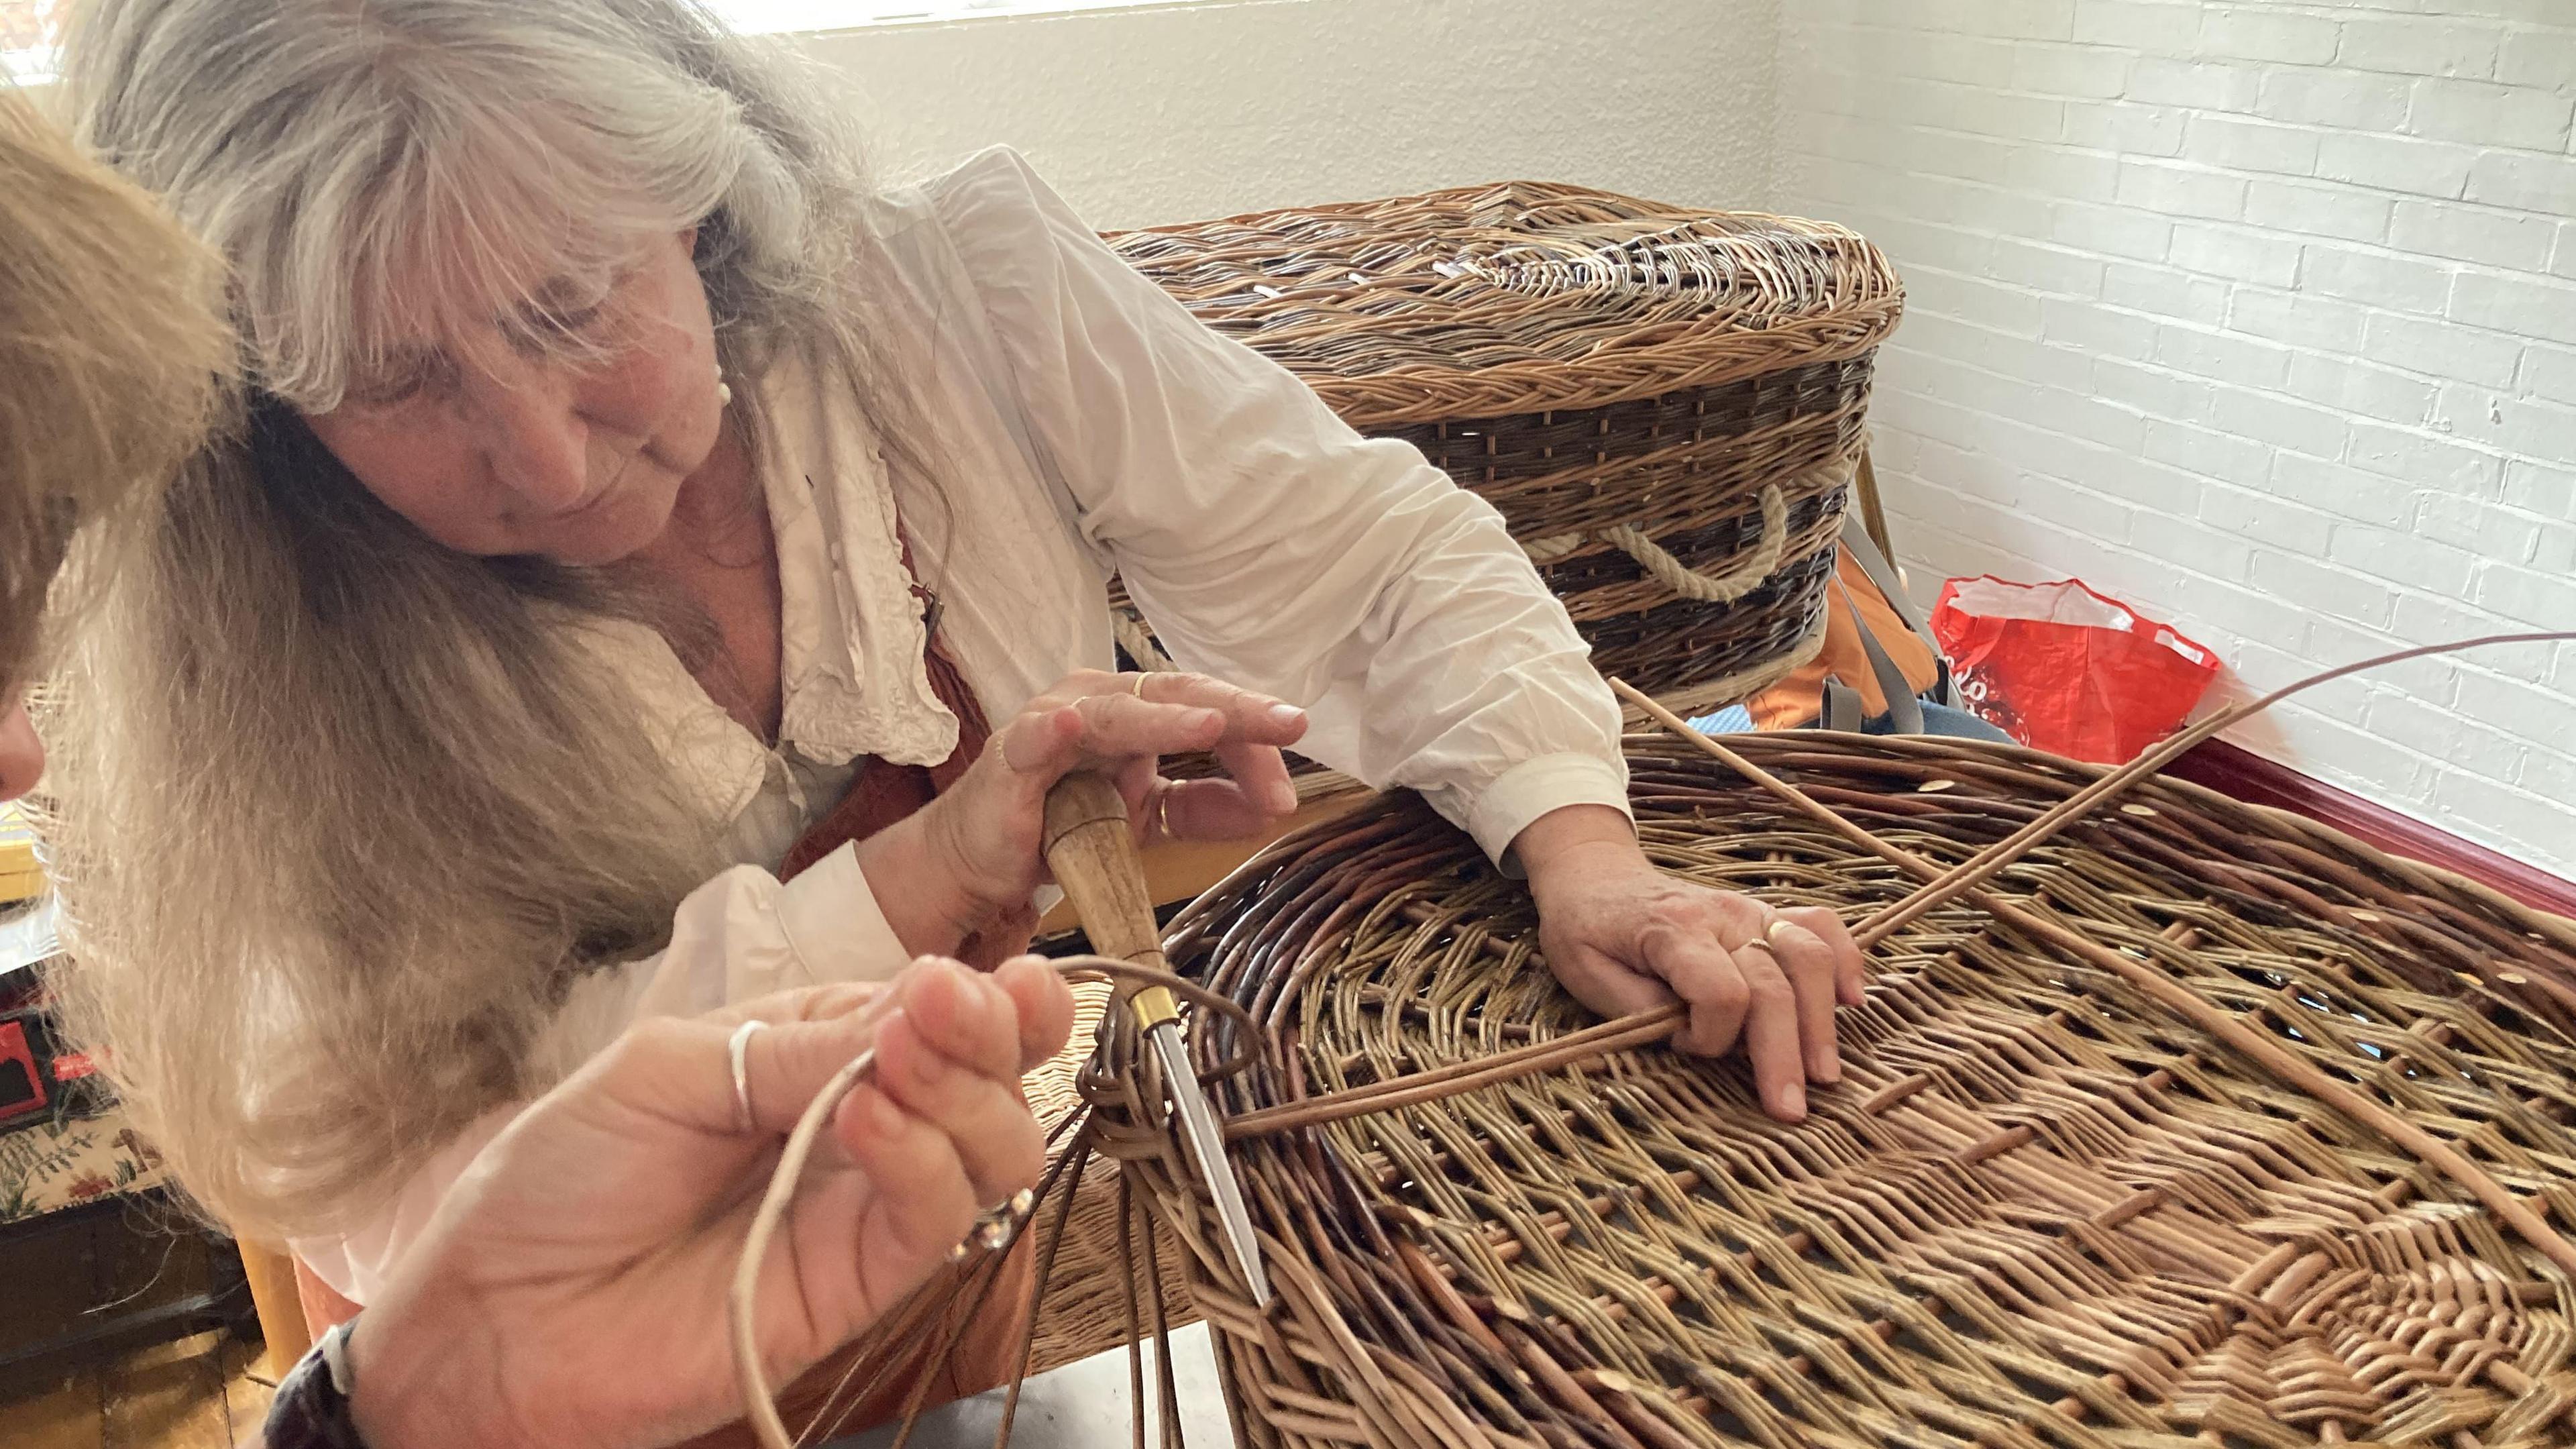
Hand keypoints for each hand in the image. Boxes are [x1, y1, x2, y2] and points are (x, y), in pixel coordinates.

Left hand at [347, 957, 1076, 1448]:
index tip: (955, 978)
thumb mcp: (666, 1069)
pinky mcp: (859, 1284)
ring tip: (901, 1059)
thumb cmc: (559, 1179)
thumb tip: (914, 1012)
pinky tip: (860, 1120)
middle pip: (993, 1074)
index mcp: (818, 1049)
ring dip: (968, 1092)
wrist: (494, 1316)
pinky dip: (920, 1160)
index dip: (973, 992)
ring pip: (993, 1150)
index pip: (938, 1009)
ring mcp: (865, 1205)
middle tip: (948, 1007)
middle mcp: (862, 1121)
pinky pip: (936, 1220)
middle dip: (997, 1030)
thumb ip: (795, 1046)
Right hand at [856, 670, 1308, 957]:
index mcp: (1141, 712)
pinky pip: (1035, 738)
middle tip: (1288, 723)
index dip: (1257, 742)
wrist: (983, 860)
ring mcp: (1056, 724)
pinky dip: (1053, 729)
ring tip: (1212, 722)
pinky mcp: (1012, 757)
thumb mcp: (1151, 819)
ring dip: (1166, 717)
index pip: (1211, 712)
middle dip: (1237, 711)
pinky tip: (1072, 722)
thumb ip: (1207, 809)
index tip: (1291, 785)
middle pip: (1178, 696)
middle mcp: (1103, 705)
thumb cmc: (1062, 824)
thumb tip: (1273, 809)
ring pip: (1118, 713)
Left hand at [1514, 805, 1864, 1122]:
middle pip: (1775, 983)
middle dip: (1785, 1053)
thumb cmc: (1586, 930)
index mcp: (1672, 930)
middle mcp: (1722, 916)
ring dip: (1822, 1020)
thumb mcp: (1587, 974)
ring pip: (1810, 954)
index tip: (1684, 1048)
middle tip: (1789, 1111)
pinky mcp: (1766, 914)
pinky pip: (1822, 925)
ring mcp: (1751, 910)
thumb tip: (1691, 1038)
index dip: (1712, 1036)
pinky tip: (1849, 1003)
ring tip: (1823, 1074)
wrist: (1596, 876)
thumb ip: (1639, 1009)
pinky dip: (1845, 961)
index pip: (1721, 991)